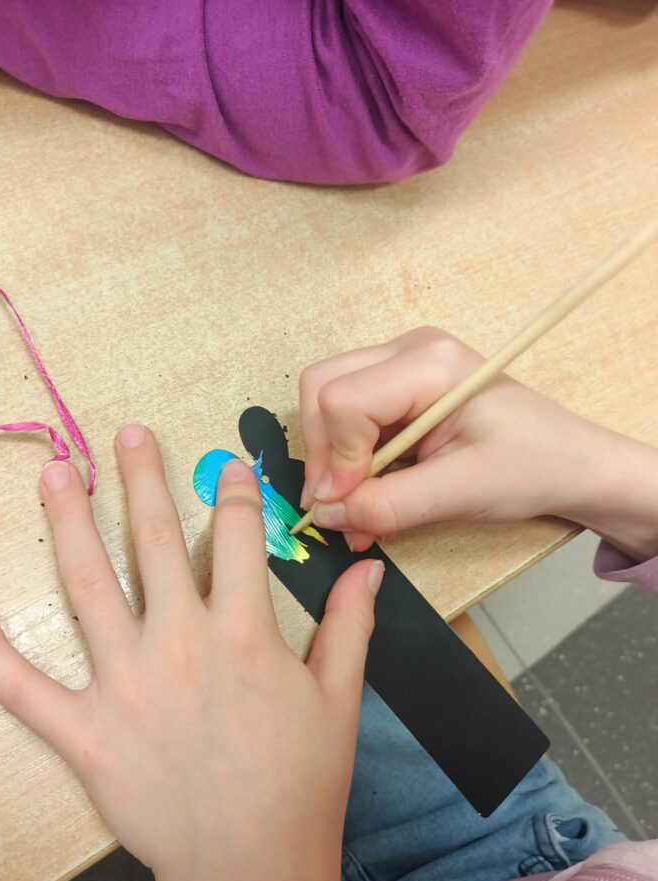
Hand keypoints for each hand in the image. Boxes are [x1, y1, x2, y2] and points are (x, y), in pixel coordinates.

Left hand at [0, 425, 381, 880]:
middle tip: (125, 435)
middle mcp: (177, 642)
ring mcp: (124, 684)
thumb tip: (369, 567)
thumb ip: (349, 626)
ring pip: (86, 587)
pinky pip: (27, 688)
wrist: (249, 866)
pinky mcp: (85, 731)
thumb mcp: (338, 698)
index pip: (236, 539)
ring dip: (67, 524)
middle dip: (141, 480)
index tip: (229, 464)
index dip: (236, 494)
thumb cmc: (301, 783)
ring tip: (54, 474)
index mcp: (241, 631)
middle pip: (153, 542)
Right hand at [300, 327, 657, 559]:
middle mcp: (408, 350)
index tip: (345, 509)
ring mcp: (401, 365)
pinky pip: (349, 418)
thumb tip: (324, 516)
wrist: (573, 465)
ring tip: (357, 511)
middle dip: (321, 454)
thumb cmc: (533, 468)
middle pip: (322, 389)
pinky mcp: (399, 389)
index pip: (341, 400)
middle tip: (340, 510)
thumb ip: (388, 504)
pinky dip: (348, 461)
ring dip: (331, 461)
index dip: (334, 459)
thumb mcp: (461, 492)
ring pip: (326, 403)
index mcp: (429, 362)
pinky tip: (371, 494)